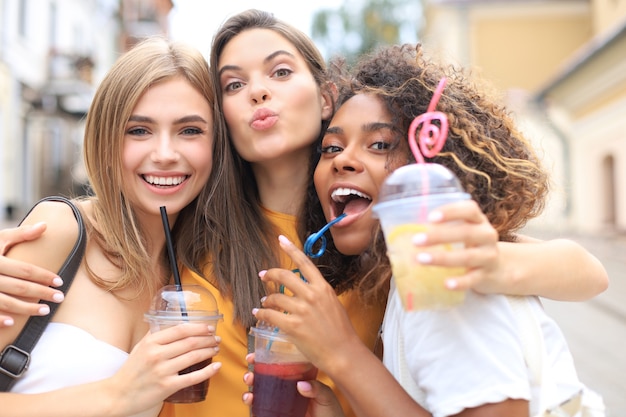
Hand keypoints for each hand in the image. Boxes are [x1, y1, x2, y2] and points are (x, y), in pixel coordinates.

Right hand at [0, 223, 64, 325]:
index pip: (25, 270)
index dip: (43, 276)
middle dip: (41, 293)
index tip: (60, 281)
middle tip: (60, 297)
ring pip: (6, 302)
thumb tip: (45, 225)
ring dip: (26, 308)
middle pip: (19, 286)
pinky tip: (12, 323)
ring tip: (45, 311)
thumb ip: (21, 234)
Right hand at [105, 323, 221, 414]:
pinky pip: (192, 377)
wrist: (118, 395)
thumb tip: (169, 321)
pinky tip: (216, 366)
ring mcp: (163, 371)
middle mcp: (157, 355)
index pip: (181, 330)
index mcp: (151, 342)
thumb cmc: (130, 371)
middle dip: (207, 339)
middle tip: (216, 338)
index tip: (209, 327)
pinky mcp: (167, 386)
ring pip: (193, 357)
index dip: (198, 327)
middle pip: (190, 342)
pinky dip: (208, 371)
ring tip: (215, 349)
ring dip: (209, 351)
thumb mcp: (140, 347)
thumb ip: (154, 334)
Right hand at [242, 353, 344, 416]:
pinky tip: (251, 403)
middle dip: (252, 375)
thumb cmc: (331, 413)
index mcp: (298, 378)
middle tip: (249, 375)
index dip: (264, 359)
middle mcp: (287, 389)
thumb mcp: (327, 396)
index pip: (278, 365)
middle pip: (264, 378)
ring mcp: (281, 403)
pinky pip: (261, 411)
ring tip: (249, 394)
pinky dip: (253, 407)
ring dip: (249, 391)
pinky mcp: (278, 415)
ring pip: (260, 394)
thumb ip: (316, 388)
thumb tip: (301, 385)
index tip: (254, 356)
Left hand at [252, 235, 363, 372]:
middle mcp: (312, 295)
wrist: (343, 353)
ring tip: (264, 303)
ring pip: (275, 297)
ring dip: (266, 300)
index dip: (291, 249)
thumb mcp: (333, 305)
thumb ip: (318, 295)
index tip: (281, 239)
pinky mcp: (293, 326)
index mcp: (323, 288)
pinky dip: (262, 314)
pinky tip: (259, 314)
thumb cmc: (341, 332)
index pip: (305, 263)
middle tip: (264, 275)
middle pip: (285, 276)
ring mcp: (302, 310)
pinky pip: (270, 315)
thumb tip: (304, 290)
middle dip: (271, 274)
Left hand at [411, 200, 504, 293]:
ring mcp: (488, 256)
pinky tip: (445, 284)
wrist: (499, 268)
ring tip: (420, 259)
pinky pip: (472, 280)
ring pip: (467, 257)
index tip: (430, 217)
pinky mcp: (486, 276)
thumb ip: (440, 228)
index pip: (469, 209)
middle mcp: (486, 236)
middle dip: (439, 236)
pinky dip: (459, 282)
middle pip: (466, 232)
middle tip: (416, 240)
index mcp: (478, 220)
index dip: (450, 211)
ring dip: (442, 258)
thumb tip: (400, 231)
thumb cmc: (470, 245)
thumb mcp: (462, 231)